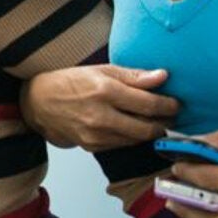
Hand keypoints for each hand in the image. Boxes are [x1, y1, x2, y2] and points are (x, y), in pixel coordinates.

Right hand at [21, 65, 179, 149]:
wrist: (40, 102)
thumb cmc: (73, 81)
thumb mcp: (103, 70)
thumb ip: (135, 76)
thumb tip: (163, 76)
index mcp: (105, 92)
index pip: (148, 104)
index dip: (168, 106)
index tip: (178, 103)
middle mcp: (101, 116)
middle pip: (147, 128)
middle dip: (165, 123)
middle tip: (173, 116)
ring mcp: (96, 135)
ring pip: (137, 139)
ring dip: (151, 132)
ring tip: (158, 120)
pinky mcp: (92, 147)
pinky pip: (123, 144)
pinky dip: (134, 137)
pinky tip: (137, 127)